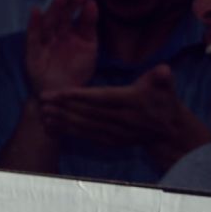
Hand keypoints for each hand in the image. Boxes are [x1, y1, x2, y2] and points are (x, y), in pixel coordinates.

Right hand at [17, 0, 101, 98]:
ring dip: (54, 9)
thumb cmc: (77, 72)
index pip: (75, 15)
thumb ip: (89, 26)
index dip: (80, 4)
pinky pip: (33, 35)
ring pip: (49, 23)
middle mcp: (57, 35)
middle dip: (69, 4)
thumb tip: (92, 3)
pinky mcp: (33, 52)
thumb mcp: (89, 47)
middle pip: (62, 16)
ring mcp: (45, 42)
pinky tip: (36, 10)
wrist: (63, 96)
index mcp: (71, 33)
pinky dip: (33, 23)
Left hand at [39, 65, 210, 168]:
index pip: (100, 98)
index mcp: (130, 102)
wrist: (169, 131)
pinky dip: (70, 132)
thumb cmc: (164, 101)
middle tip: (41, 100)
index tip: (58, 92)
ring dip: (62, 120)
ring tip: (42, 114)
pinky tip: (54, 127)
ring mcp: (115, 133)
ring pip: (84, 126)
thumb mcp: (166, 87)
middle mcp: (121, 120)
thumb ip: (162, 78)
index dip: (78, 96)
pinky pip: (87, 136)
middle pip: (87, 113)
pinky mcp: (111, 141)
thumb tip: (164, 70)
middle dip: (63, 107)